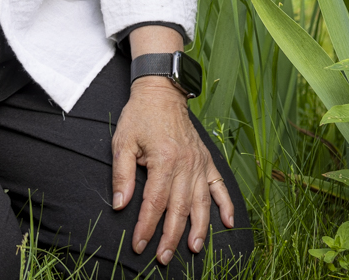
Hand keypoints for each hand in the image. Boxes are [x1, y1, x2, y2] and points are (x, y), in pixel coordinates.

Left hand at [112, 30, 234, 264]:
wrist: (162, 92)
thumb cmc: (139, 117)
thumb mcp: (122, 142)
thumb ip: (122, 175)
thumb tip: (120, 205)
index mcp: (164, 160)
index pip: (155, 202)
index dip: (146, 227)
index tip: (139, 244)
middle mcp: (185, 164)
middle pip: (179, 208)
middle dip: (171, 236)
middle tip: (162, 258)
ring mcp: (198, 163)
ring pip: (201, 202)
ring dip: (199, 228)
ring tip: (194, 249)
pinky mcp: (206, 160)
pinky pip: (219, 185)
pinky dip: (225, 204)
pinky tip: (228, 222)